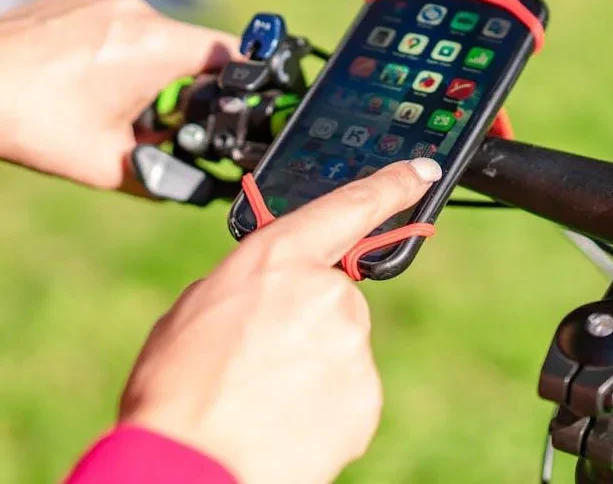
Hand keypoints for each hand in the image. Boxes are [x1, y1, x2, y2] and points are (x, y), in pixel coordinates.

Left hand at [0, 0, 237, 188]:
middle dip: (183, 84)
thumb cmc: (34, 123)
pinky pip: (116, 23)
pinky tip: (83, 77)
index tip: (239, 101)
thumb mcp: (112, 165)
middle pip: (189, 46)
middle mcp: (135, 11)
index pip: (229, 52)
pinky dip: (114, 49)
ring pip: (152, 34)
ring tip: (109, 99)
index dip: (242, 79)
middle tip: (159, 118)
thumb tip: (197, 189)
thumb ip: (166, 176)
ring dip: (148, 66)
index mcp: (155, 47)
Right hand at [118, 158, 442, 483]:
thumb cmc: (176, 389)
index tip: (422, 171)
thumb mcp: (197, 309)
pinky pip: (350, 389)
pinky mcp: (366, 393)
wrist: (190, 466)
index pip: (350, 206)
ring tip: (265, 395)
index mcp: (278, 258)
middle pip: (334, 296)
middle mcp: (326, 292)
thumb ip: (252, 285)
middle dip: (305, 321)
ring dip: (313, 366)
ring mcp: (351, 343)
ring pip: (340, 346)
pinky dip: (325, 404)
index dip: (392, 185)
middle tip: (261, 357)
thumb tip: (274, 295)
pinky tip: (288, 419)